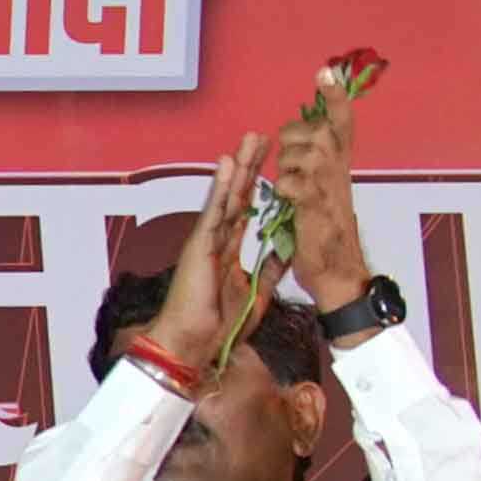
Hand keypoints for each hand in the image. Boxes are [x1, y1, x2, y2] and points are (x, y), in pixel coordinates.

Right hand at [135, 134, 269, 371]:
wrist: (194, 343)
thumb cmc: (218, 325)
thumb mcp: (259, 292)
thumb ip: (270, 268)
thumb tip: (285, 248)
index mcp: (226, 251)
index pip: (245, 210)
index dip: (257, 185)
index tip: (271, 162)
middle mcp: (214, 241)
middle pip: (236, 196)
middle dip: (249, 167)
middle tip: (261, 137)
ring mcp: (205, 241)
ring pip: (225, 197)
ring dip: (237, 167)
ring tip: (248, 140)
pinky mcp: (199, 245)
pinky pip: (214, 210)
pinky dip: (221, 186)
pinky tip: (227, 163)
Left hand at [269, 71, 372, 316]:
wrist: (338, 274)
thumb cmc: (325, 233)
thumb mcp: (322, 192)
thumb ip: (316, 166)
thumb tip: (304, 142)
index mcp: (339, 167)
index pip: (342, 123)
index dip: (335, 98)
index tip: (325, 71)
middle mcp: (339, 173)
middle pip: (323, 129)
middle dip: (298, 135)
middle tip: (288, 155)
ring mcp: (328, 190)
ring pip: (307, 151)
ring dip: (288, 163)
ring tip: (288, 185)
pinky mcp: (314, 210)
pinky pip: (294, 183)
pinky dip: (284, 186)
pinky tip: (285, 199)